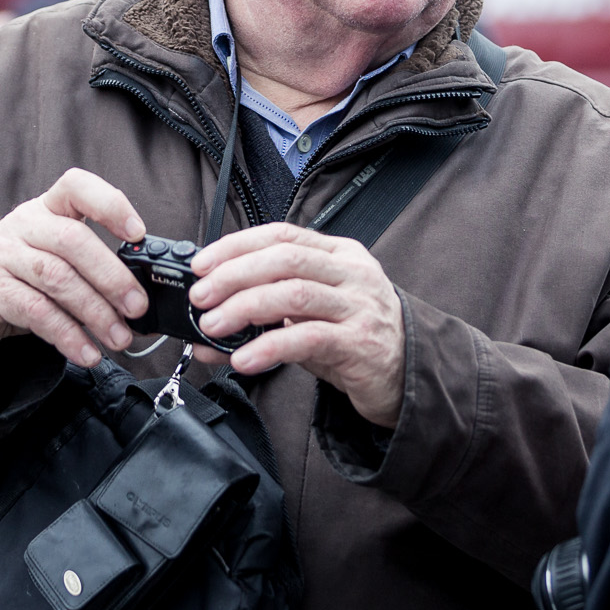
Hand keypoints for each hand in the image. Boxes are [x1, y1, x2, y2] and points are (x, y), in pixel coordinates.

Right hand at [0, 169, 148, 378]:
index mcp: (45, 209)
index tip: (138, 233)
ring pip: (56, 278)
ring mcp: (1, 254)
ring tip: (118, 337)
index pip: (77, 187)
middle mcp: (23, 224)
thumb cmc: (14, 277)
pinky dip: (66, 334)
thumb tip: (138, 294)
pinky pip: (35, 312)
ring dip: (94, 312)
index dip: (110, 204)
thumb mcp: (49, 256)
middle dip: (111, 277)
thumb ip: (87, 265)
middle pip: (73, 240)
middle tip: (137, 308)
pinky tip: (86, 352)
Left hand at [189, 224, 405, 427]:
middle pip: (285, 258)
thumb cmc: (355, 339)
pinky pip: (308, 338)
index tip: (202, 265)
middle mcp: (352, 273)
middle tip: (202, 297)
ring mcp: (359, 306)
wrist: (408, 374)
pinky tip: (244, 358)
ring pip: (295, 293)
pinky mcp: (361, 343)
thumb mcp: (312, 316)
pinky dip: (269, 347)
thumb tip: (205, 326)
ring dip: (245, 307)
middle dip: (234, 275)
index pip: (282, 234)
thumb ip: (265, 315)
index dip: (237, 245)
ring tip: (213, 325)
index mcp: (339, 254)